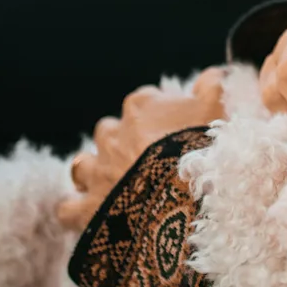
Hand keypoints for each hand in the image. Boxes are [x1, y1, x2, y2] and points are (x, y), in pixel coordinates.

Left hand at [56, 69, 226, 229]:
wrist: (183, 199)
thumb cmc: (202, 149)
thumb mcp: (218, 108)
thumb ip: (214, 85)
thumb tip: (216, 72)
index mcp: (141, 107)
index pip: (146, 101)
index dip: (161, 116)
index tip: (177, 130)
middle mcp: (113, 134)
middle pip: (112, 131)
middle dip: (124, 143)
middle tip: (150, 162)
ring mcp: (97, 171)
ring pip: (84, 164)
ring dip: (95, 171)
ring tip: (114, 185)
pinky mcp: (87, 208)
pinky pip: (68, 208)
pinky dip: (75, 210)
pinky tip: (87, 215)